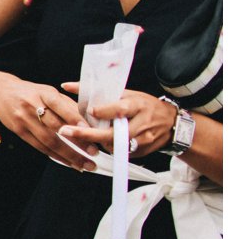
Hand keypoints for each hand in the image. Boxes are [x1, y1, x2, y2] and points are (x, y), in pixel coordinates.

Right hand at [0, 78, 88, 169]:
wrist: (0, 92)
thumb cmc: (29, 92)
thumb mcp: (47, 91)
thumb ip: (66, 104)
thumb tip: (88, 120)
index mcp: (43, 93)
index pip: (61, 107)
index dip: (75, 119)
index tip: (91, 130)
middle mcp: (32, 106)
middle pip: (56, 127)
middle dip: (77, 141)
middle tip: (93, 152)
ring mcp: (24, 120)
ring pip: (48, 141)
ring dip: (68, 154)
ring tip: (83, 164)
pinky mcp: (19, 131)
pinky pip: (39, 146)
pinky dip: (55, 156)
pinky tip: (67, 162)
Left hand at [58, 84, 176, 159]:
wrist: (172, 124)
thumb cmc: (146, 106)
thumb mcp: (127, 94)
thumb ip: (99, 92)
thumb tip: (67, 86)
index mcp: (137, 106)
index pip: (120, 109)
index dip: (105, 111)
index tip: (90, 111)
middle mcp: (141, 124)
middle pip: (113, 133)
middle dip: (88, 134)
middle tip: (66, 131)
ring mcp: (142, 140)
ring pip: (112, 144)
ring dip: (96, 140)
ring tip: (85, 132)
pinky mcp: (140, 152)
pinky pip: (118, 150)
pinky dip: (108, 145)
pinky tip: (104, 139)